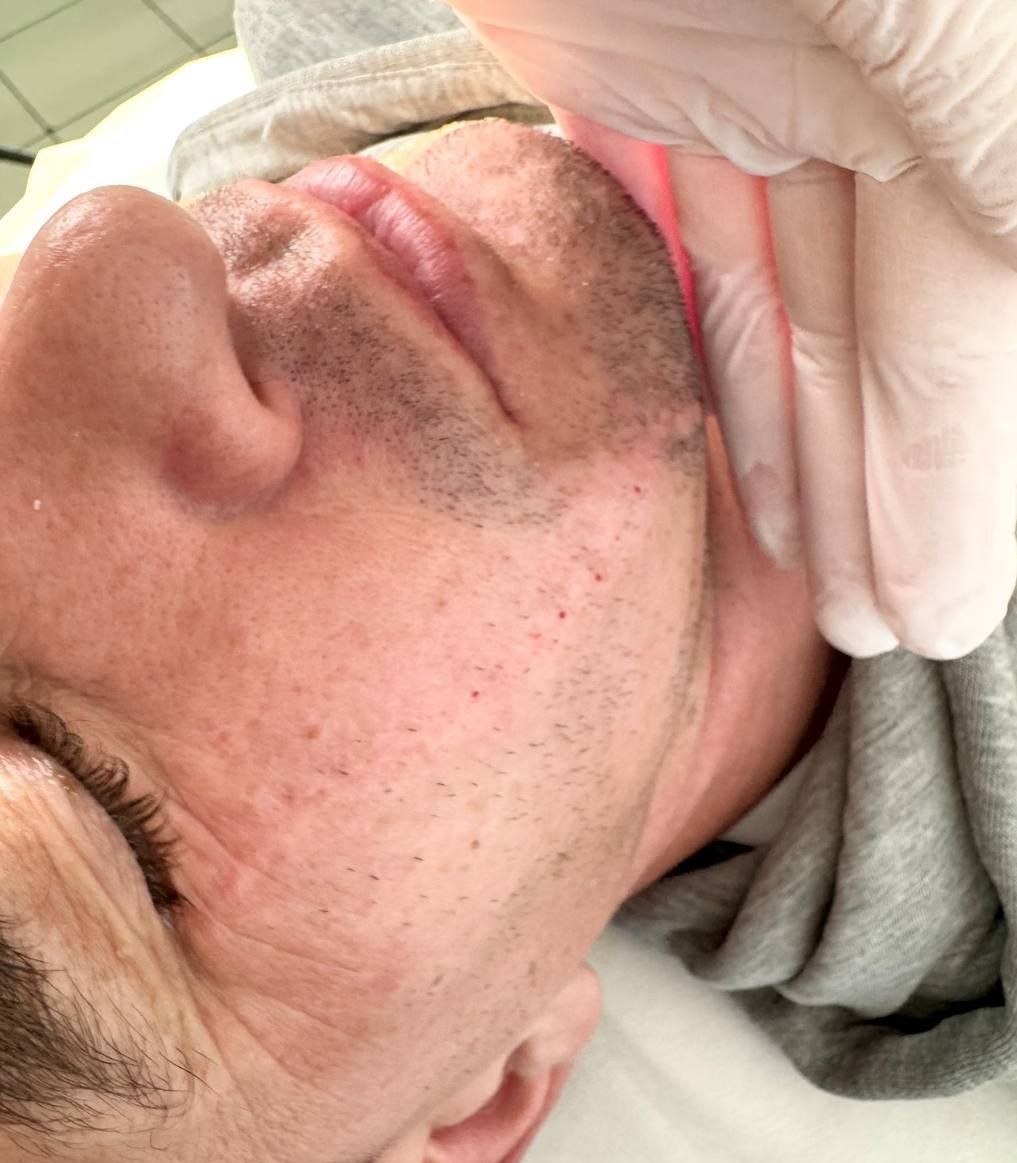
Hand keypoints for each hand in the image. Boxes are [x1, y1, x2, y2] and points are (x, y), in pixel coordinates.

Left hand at [451, 0, 1016, 658]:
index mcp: (975, 83)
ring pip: (760, 288)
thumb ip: (994, 178)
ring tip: (774, 549)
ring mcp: (744, 65)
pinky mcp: (618, 48)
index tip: (925, 617)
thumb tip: (1005, 327)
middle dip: (862, 483)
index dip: (946, 491)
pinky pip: (646, 216)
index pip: (968, 340)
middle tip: (859, 621)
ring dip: (768, 423)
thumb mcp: (955, 34)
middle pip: (872, 331)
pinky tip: (680, 411)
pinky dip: (667, 317)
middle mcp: (877, 81)